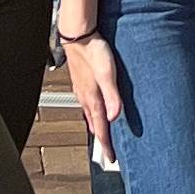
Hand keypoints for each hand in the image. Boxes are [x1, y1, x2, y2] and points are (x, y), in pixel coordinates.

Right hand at [63, 29, 125, 170]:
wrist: (79, 35)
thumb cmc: (94, 51)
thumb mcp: (108, 73)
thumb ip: (112, 95)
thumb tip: (116, 116)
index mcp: (93, 99)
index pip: (101, 128)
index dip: (106, 145)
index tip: (111, 158)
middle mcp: (86, 98)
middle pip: (95, 125)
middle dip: (101, 140)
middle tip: (107, 152)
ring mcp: (82, 90)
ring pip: (90, 115)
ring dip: (97, 127)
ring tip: (102, 135)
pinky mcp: (82, 82)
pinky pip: (87, 104)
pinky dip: (92, 114)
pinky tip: (95, 110)